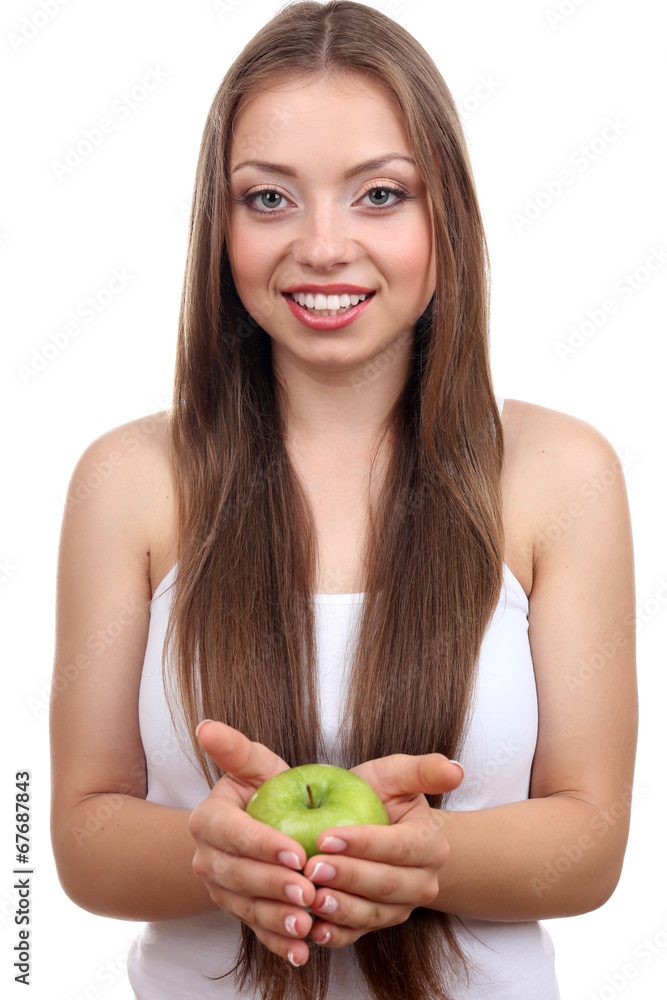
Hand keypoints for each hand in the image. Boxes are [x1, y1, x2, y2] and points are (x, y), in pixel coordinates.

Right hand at [188, 721, 316, 966]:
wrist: (255, 827)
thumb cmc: (262, 791)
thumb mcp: (254, 767)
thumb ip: (235, 749)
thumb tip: (205, 725)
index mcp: (207, 821)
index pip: (232, 834)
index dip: (261, 845)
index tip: (295, 853)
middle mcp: (207, 859)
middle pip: (238, 876)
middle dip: (273, 886)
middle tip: (308, 890)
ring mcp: (222, 891)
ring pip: (247, 908)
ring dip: (276, 920)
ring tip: (307, 923)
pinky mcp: (240, 914)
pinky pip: (258, 933)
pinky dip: (279, 945)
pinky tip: (303, 952)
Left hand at [302, 753, 463, 948]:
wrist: (371, 824)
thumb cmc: (380, 796)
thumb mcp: (395, 775)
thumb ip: (424, 770)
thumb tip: (457, 770)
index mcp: (430, 844)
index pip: (399, 847)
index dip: (363, 844)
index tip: (326, 837)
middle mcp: (422, 882)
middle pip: (387, 885)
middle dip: (348, 878)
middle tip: (311, 868)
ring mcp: (401, 907)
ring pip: (374, 914)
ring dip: (341, 910)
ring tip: (311, 898)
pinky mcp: (378, 923)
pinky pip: (358, 935)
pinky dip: (337, 936)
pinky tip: (315, 930)